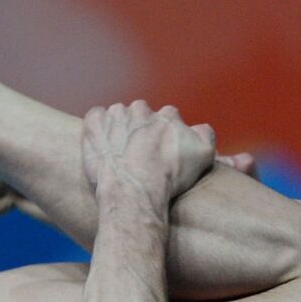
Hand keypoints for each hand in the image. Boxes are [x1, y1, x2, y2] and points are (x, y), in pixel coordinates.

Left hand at [81, 101, 215, 204]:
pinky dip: (98, 128)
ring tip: (120, 153)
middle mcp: (141, 109)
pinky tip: (102, 145)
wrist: (135, 191)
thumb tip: (201, 128)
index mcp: (167, 115)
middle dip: (141, 129)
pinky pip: (95, 118)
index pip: (168, 118)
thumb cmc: (169, 176)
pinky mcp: (94, 124)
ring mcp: (115, 115)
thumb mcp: (204, 156)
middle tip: (140, 153)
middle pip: (142, 115)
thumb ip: (206, 135)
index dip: (165, 135)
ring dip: (119, 129)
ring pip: (118, 116)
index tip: (161, 151)